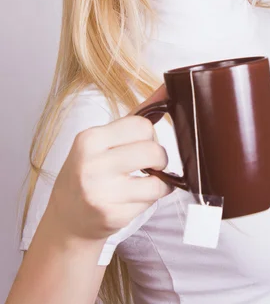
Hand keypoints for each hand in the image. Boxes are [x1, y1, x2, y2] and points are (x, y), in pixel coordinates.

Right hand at [47, 84, 171, 241]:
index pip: (142, 125)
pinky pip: (151, 201)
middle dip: (159, 158)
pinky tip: (135, 198)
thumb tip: (168, 87)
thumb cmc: (90, 170)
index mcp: (89, 139)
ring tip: (145, 181)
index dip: (150, 134)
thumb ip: (137, 115)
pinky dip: (150, 199)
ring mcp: (101, 192)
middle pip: (153, 151)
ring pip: (158, 179)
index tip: (141, 143)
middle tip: (149, 164)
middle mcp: (92, 164)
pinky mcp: (112, 216)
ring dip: (159, 180)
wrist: (67, 216)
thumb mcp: (103, 140)